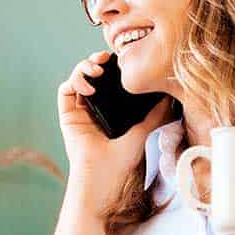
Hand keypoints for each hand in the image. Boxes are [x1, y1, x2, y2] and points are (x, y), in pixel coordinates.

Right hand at [57, 49, 172, 212]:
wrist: (103, 177)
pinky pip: (66, 90)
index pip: (110, 79)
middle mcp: (93, 108)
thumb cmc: (121, 162)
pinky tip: (89, 87)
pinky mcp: (67, 116)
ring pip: (78, 77)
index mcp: (110, 110)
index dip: (113, 66)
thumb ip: (154, 115)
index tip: (123, 60)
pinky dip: (75, 81)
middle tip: (107, 58)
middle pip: (92, 74)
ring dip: (85, 67)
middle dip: (97, 60)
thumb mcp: (142, 132)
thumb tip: (168, 96)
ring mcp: (79, 111)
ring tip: (96, 70)